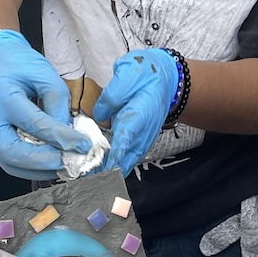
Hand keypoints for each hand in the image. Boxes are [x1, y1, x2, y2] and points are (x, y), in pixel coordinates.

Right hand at [0, 30, 90, 180]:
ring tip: (65, 164)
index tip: (82, 145)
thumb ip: (58, 103)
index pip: (33, 123)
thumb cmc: (17, 64)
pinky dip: (31, 167)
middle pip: (12, 153)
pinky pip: (9, 161)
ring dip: (40, 170)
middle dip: (45, 162)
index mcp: (1, 96)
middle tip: (71, 161)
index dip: (61, 137)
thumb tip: (69, 135)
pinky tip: (51, 163)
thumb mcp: (44, 74)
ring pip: (9, 164)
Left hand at [92, 49, 179, 173]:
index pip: (125, 139)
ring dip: (114, 171)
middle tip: (89, 181)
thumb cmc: (146, 75)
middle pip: (127, 157)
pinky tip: (107, 172)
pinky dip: (120, 165)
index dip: (113, 156)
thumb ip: (111, 97)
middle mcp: (144, 131)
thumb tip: (98, 117)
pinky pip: (132, 156)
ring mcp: (145, 137)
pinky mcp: (143, 138)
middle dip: (109, 171)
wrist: (168, 79)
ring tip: (95, 180)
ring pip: (130, 160)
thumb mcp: (126, 75)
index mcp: (139, 115)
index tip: (101, 171)